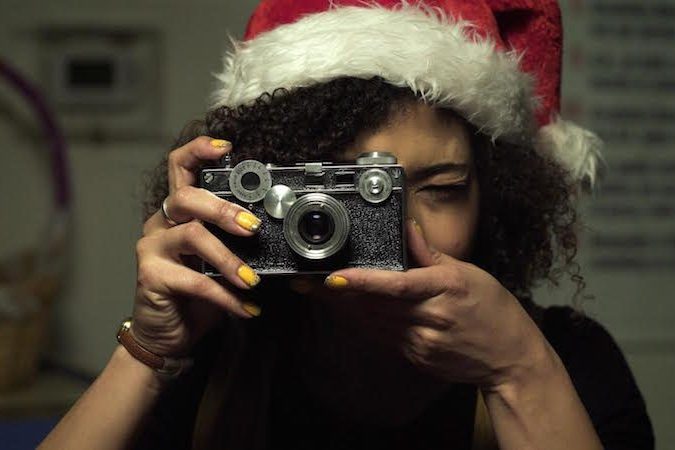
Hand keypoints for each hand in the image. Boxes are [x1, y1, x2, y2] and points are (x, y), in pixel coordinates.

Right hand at [131, 137, 261, 357]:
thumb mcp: (221, 261)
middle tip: (252, 228)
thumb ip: (238, 241)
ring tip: (252, 279)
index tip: (227, 147)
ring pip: (191, 236)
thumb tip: (283, 230)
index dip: (199, 151)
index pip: (181, 167)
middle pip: (187, 197)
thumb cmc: (198, 293)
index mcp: (181, 211)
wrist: (169, 333)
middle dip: (224, 208)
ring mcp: (153, 248)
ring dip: (228, 258)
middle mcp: (162, 223)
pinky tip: (246, 308)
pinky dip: (224, 296)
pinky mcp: (151, 277)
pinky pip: (193, 281)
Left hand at [320, 219, 553, 389]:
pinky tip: (350, 312)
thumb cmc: (493, 310)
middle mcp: (431, 317)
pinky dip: (365, 323)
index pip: (396, 285)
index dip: (363, 282)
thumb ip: (430, 254)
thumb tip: (407, 229)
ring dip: (345, 308)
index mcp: (444, 288)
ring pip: (373, 323)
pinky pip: (383, 337)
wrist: (509, 357)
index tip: (335, 277)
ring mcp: (422, 342)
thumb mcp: (467, 273)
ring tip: (318, 293)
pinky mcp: (417, 357)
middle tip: (307, 281)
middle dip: (339, 293)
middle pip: (375, 305)